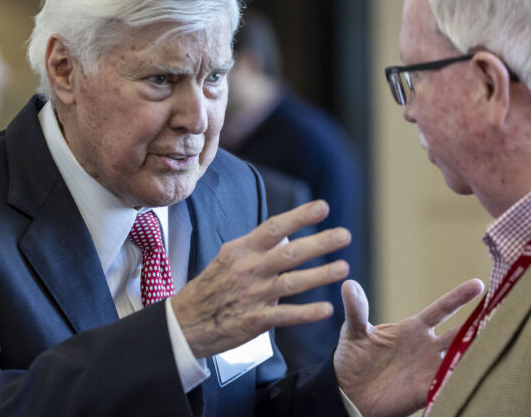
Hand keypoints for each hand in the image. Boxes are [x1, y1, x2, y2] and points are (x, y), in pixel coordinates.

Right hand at [172, 200, 350, 357]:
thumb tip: (288, 234)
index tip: (323, 207)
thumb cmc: (211, 287)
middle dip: (319, 243)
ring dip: (320, 275)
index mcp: (241, 250)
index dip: (299, 216)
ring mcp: (252, 295)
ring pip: (292, 282)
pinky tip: (326, 308)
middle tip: (344, 235)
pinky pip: (285, 315)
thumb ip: (258, 247)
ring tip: (343, 268)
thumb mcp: (228, 258)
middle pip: (289, 253)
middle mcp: (248, 269)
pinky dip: (306, 313)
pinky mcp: (254, 320)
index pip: (274, 228)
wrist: (186, 322)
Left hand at [334, 279, 484, 416]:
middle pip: (461, 333)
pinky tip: (474, 374)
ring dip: (477, 351)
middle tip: (504, 312)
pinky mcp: (427, 391)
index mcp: (414, 328)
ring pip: (462, 357)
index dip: (459, 297)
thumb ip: (356, 310)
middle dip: (482, 324)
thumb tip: (349, 285)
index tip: (478, 284)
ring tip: (498, 342)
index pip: (442, 309)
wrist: (349, 392)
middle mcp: (428, 347)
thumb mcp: (354, 332)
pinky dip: (462, 379)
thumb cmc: (353, 358)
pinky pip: (450, 384)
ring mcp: (430, 369)